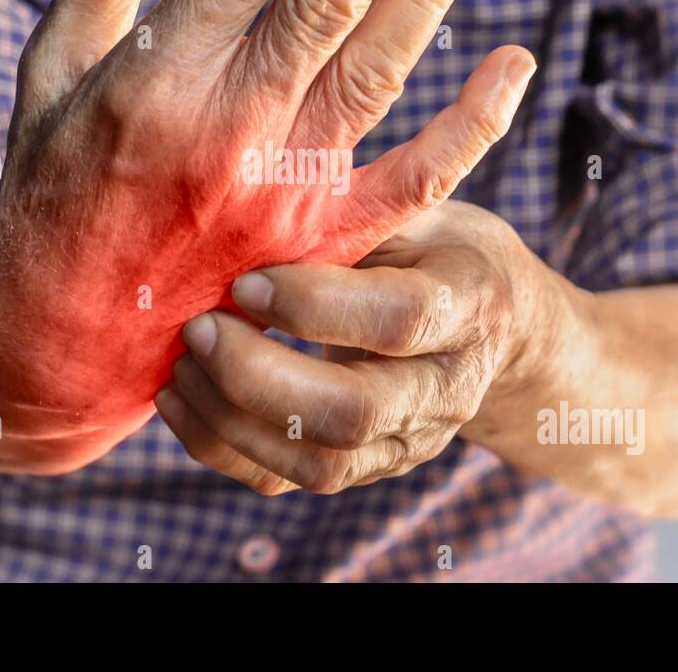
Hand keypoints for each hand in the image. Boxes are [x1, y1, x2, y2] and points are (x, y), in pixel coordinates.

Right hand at [0, 0, 536, 470]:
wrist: (68, 344)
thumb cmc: (50, 201)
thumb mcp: (43, 83)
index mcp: (152, 79)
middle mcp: (226, 128)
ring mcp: (282, 190)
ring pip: (375, 72)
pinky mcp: (321, 243)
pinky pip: (414, 181)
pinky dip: (471, 126)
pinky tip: (513, 63)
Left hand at [154, 200, 548, 493]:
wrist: (497, 325)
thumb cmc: (437, 246)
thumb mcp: (416, 212)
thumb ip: (356, 214)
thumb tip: (253, 197)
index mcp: (468, 305)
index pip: (399, 320)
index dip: (314, 305)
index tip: (244, 279)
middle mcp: (446, 389)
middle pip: (351, 413)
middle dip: (257, 376)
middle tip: (198, 328)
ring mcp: (410, 441)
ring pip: (317, 463)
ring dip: (230, 419)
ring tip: (180, 365)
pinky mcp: (369, 467)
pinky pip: (289, 480)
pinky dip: (223, 446)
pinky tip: (182, 400)